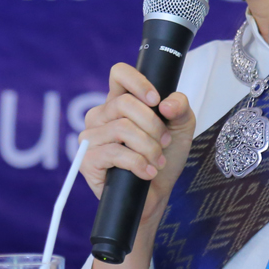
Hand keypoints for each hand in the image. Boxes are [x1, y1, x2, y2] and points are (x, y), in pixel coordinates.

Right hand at [79, 62, 196, 227]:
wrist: (157, 195)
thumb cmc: (164, 158)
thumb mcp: (180, 128)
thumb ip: (180, 107)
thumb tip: (165, 104)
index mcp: (119, 102)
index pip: (119, 74)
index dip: (139, 82)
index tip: (156, 101)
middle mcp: (101, 116)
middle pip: (124, 103)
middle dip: (153, 125)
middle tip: (163, 143)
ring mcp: (91, 137)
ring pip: (122, 128)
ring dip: (148, 147)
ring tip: (156, 160)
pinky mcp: (87, 160)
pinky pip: (116, 153)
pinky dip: (139, 164)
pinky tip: (148, 172)